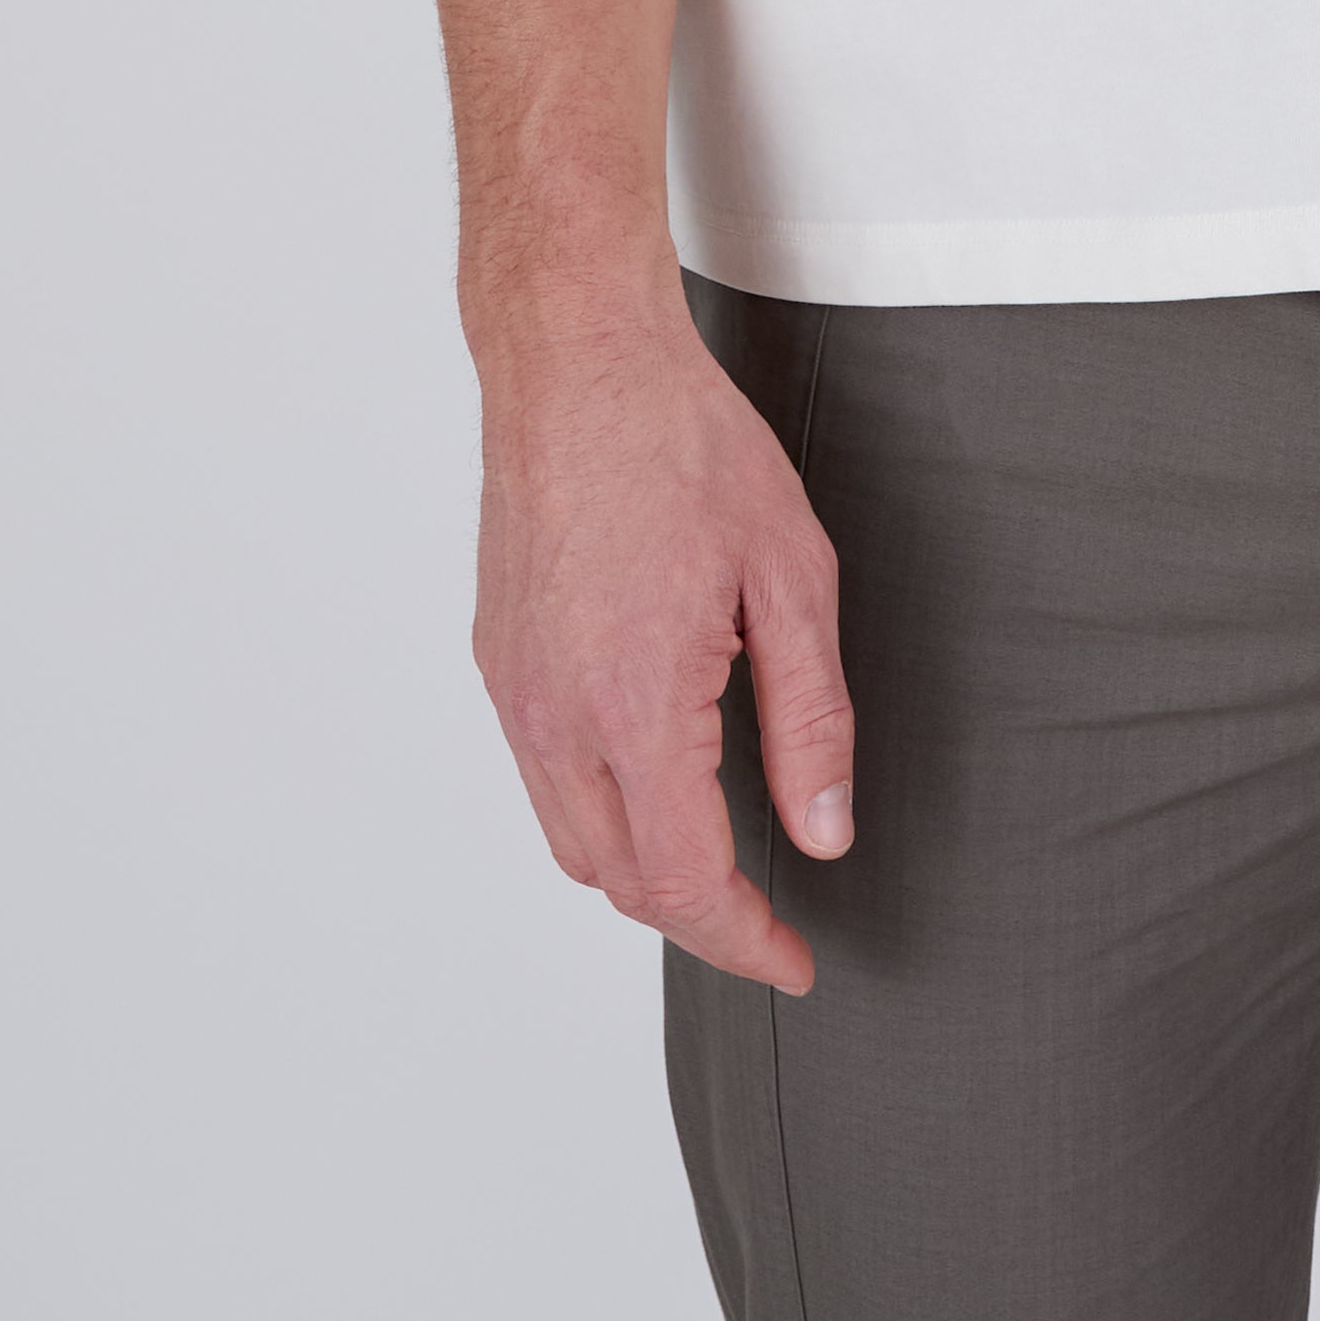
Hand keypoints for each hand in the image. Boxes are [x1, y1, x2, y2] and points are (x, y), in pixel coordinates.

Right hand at [469, 286, 854, 989]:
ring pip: (573, 838)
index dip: (745, 940)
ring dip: (644, 868)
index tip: (793, 962)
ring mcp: (514, 691)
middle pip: (620, 880)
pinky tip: (655, 772)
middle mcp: (556, 716)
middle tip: (770, 916)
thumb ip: (811, 718)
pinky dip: (600, 807)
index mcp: (634, 706)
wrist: (577, 358)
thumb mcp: (791, 575)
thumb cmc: (685, 443)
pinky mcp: (497, 659)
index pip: (684, 882)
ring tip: (719, 857)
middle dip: (698, 915)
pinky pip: (544, 776)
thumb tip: (822, 831)